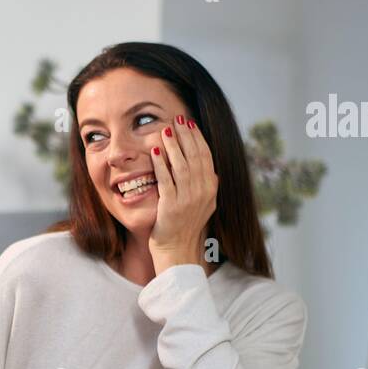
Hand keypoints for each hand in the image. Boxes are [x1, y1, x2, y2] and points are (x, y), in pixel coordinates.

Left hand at [148, 115, 218, 271]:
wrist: (177, 250)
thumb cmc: (186, 226)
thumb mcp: (204, 205)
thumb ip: (207, 187)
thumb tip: (212, 171)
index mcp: (211, 189)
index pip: (206, 156)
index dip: (197, 138)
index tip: (190, 123)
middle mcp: (203, 192)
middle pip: (195, 156)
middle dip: (187, 135)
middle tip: (178, 118)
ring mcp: (188, 199)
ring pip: (182, 165)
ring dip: (173, 145)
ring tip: (166, 129)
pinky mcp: (172, 206)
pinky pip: (166, 180)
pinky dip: (160, 164)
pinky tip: (154, 152)